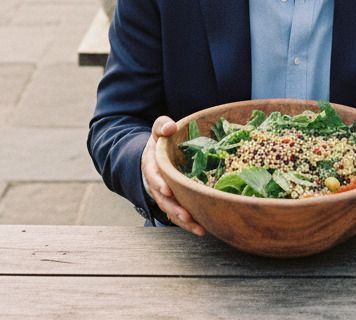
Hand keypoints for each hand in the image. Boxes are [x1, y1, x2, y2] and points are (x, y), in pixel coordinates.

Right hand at [141, 116, 205, 235]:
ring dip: (184, 221)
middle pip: (163, 200)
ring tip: (199, 228)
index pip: (153, 175)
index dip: (158, 183)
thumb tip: (170, 126)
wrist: (157, 157)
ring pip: (172, 211)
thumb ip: (161, 126)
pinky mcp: (175, 203)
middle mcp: (157, 185)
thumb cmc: (160, 143)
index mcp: (152, 166)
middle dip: (174, 208)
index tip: (167, 188)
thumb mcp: (158, 131)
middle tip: (186, 215)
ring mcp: (165, 197)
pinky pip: (181, 216)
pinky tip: (203, 229)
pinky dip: (190, 224)